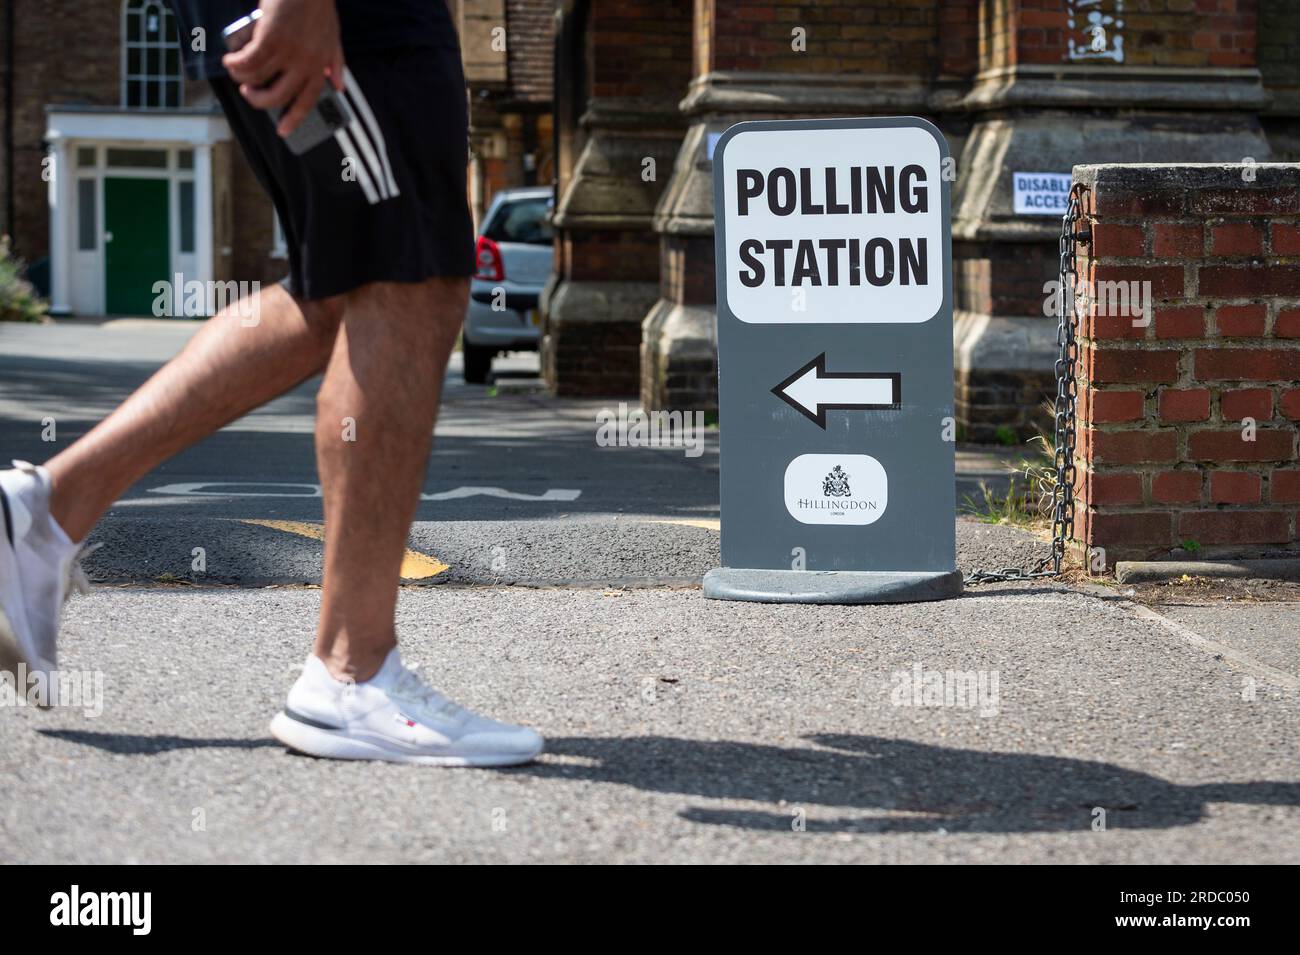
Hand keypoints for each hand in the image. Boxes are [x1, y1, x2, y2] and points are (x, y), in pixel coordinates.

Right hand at [222, 0, 345, 137]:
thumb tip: (339, 86)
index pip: (307, 101)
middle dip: (258, 100)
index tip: (283, 132)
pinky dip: (235, 63)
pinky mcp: (271, 39)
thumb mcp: (333, 37)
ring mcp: (288, 53)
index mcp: (320, 66)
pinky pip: (248, 61)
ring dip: (241, 78)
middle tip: (248, 92)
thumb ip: (335, 62)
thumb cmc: (317, 6)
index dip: (294, 119)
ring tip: (234, 69)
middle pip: (277, 96)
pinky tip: (230, 59)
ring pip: (258, 78)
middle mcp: (305, 64)